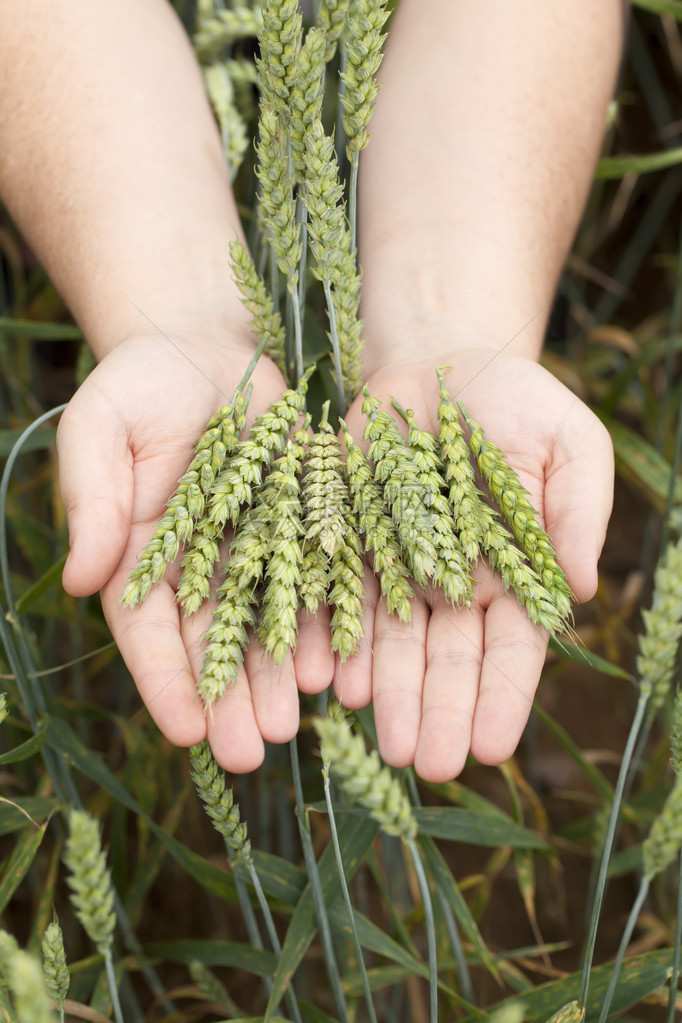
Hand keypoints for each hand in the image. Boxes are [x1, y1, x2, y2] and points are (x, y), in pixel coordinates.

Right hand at [57, 329, 316, 772]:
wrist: (206, 344)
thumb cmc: (141, 382)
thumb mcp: (102, 428)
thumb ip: (94, 499)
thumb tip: (85, 578)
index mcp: (142, 555)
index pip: (149, 632)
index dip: (167, 683)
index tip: (187, 733)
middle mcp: (200, 567)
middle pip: (214, 644)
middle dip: (230, 700)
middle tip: (251, 752)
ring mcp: (255, 550)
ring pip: (269, 627)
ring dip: (280, 678)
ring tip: (297, 723)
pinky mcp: (304, 525)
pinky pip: (318, 582)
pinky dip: (325, 623)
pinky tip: (339, 664)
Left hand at [335, 349, 613, 782]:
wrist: (438, 360)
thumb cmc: (516, 400)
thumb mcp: (569, 443)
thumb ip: (577, 512)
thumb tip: (584, 585)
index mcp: (512, 572)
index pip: (511, 648)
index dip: (502, 697)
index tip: (493, 748)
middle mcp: (451, 584)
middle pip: (445, 659)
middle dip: (438, 712)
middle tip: (428, 765)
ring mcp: (395, 567)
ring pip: (388, 643)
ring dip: (385, 694)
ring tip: (382, 744)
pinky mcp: (345, 541)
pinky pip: (337, 598)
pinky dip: (333, 639)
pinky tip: (328, 680)